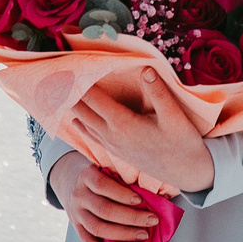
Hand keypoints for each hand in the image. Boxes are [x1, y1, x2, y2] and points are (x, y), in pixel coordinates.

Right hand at [50, 152, 157, 241]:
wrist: (68, 180)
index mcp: (86, 175)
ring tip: (142, 235)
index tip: (140, 200)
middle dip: (131, 217)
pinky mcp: (76, 228)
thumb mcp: (103, 167)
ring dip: (123, 234)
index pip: (102, 185)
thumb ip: (121, 177)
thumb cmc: (95, 173)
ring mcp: (76, 213)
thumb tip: (153, 192)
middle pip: (104, 209)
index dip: (122, 194)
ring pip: (97, 228)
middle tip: (151, 220)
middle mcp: (79, 195)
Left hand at [67, 68, 216, 197]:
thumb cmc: (182, 142)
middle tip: (55, 78)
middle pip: (83, 112)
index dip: (81, 84)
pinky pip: (92, 136)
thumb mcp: (174, 116)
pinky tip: (77, 119)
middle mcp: (113, 136)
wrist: (187, 172)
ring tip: (60, 94)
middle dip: (70, 95)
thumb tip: (145, 69)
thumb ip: (158, 92)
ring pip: (85, 125)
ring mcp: (113, 146)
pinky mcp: (117, 151)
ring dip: (74, 109)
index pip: (95, 100)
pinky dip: (82, 124)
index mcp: (124, 125)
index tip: (68, 69)